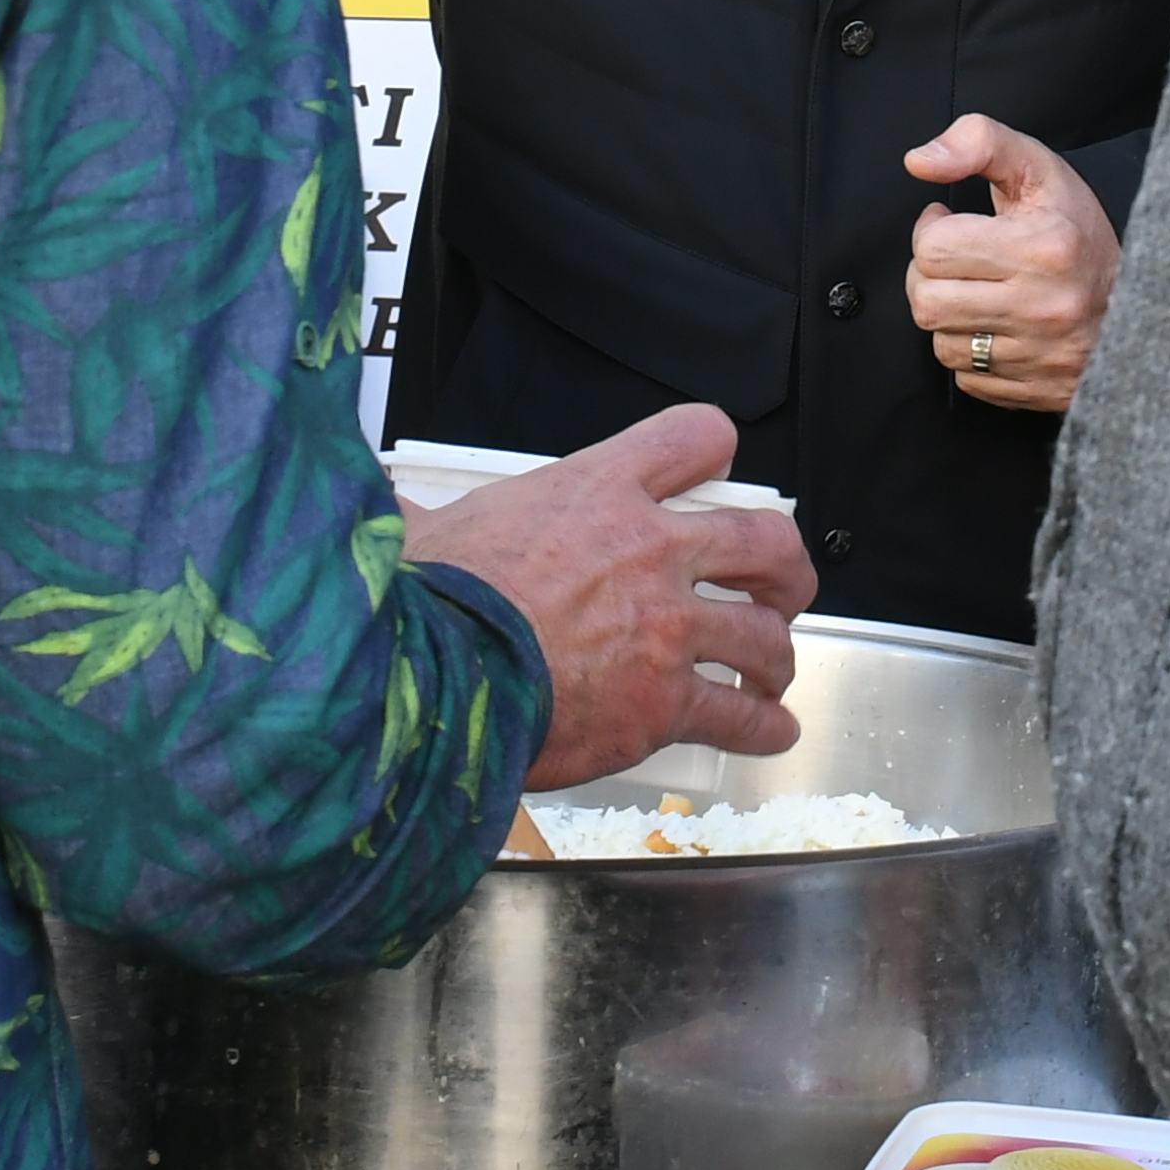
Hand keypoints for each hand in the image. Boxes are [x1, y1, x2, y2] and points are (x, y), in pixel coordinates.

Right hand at [401, 403, 815, 790]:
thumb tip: (386, 503)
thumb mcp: (431, 530)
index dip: (716, 453)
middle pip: (763, 539)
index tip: (721, 474)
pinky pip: (741, 715)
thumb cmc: (432, 604)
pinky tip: (770, 729)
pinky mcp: (666, 702)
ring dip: (776, 653)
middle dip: (782, 566)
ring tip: (770, 669)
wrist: (435, 682)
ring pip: (763, 633)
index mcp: (599, 492)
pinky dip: (763, 725)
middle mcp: (650, 552)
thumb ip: (426, 513)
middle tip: (777, 585)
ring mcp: (668, 629)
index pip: (694, 439)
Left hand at [905, 117, 1116, 413]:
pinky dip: (972, 354)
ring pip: (941, 344)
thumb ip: (978, 142)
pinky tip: (997, 327)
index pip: (933, 247)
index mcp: (1043, 248)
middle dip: (930, 276)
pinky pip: (967, 378)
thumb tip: (918, 162)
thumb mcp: (1038, 168)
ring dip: (949, 317)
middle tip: (958, 260)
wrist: (1143, 297)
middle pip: (926, 300)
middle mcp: (1043, 308)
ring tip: (978, 293)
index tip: (952, 224)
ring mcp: (1041, 356)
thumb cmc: (1078, 229)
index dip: (932, 230)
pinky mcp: (1037, 390)